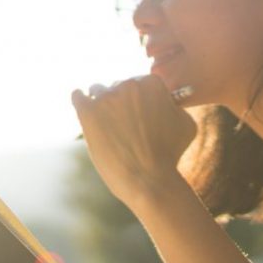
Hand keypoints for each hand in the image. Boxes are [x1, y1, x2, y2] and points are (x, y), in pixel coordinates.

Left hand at [72, 75, 197, 204]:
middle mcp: (129, 84)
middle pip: (118, 87)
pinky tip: (81, 103)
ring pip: (98, 91)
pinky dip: (79, 99)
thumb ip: (173, 106)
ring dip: (100, 103)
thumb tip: (167, 102)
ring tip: (105, 122)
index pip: (139, 84)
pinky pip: (78, 96)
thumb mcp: (185, 124)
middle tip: (123, 125)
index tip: (137, 115)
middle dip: (120, 104)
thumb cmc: (170, 155)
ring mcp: (106, 97)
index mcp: (152, 83)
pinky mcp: (88, 112)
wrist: (149, 179)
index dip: (138, 101)